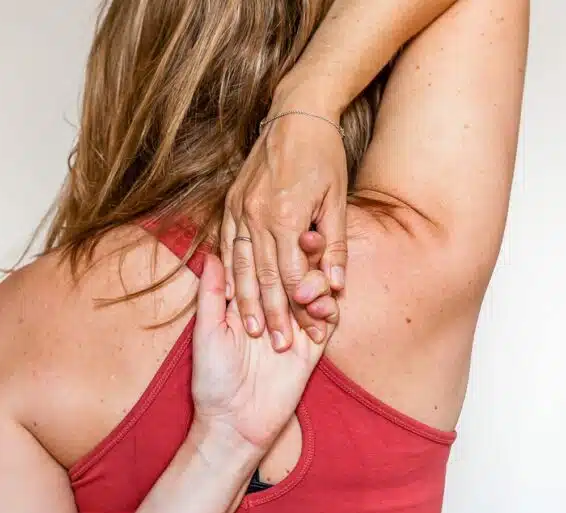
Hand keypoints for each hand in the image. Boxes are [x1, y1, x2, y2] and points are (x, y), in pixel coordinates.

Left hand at [191, 253, 335, 450]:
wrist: (234, 424)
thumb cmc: (212, 379)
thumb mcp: (206, 331)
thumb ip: (212, 293)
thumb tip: (212, 252)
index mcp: (247, 301)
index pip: (266, 263)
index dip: (275, 243)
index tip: (282, 224)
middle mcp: (273, 308)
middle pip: (296, 270)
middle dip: (305, 252)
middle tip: (309, 238)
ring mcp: (295, 326)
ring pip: (317, 290)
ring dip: (317, 280)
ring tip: (307, 288)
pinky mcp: (312, 348)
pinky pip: (328, 320)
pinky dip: (328, 307)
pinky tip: (319, 306)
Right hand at [220, 102, 347, 351]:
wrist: (296, 111)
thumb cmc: (323, 154)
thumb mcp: (338, 199)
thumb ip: (334, 244)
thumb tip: (335, 285)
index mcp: (287, 216)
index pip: (291, 275)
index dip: (298, 309)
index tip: (305, 336)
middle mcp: (257, 215)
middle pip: (264, 277)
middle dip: (271, 316)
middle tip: (278, 347)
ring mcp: (239, 209)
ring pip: (241, 266)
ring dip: (246, 302)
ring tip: (251, 330)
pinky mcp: (231, 202)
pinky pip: (227, 246)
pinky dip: (229, 272)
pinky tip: (231, 294)